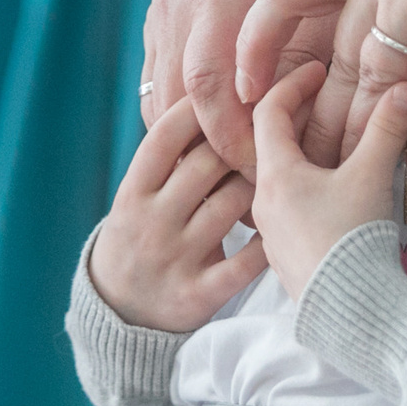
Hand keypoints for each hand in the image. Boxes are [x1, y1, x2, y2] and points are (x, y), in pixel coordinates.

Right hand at [89, 97, 265, 332]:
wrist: (118, 316)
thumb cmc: (138, 239)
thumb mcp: (138, 199)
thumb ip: (169, 162)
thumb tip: (213, 106)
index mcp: (133, 193)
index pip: (168, 136)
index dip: (203, 107)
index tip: (235, 90)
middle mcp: (151, 221)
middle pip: (209, 162)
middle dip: (247, 139)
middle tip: (278, 122)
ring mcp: (175, 258)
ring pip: (233, 204)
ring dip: (264, 182)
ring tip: (288, 166)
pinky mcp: (198, 294)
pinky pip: (246, 261)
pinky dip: (270, 239)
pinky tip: (287, 222)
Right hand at [143, 0, 360, 169]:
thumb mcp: (324, 1)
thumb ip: (305, 67)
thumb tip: (306, 146)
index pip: (211, 86)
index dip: (234, 140)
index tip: (266, 175)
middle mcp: (179, 0)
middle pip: (176, 101)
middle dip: (211, 154)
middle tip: (248, 192)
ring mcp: (161, 8)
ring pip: (159, 101)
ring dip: (193, 146)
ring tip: (234, 178)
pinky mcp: (156, 18)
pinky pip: (159, 87)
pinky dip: (184, 124)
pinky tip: (218, 146)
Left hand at [248, 62, 406, 297]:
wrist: (351, 311)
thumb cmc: (353, 236)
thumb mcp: (372, 175)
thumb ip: (386, 129)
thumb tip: (404, 89)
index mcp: (275, 175)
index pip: (268, 112)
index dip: (292, 84)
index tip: (317, 72)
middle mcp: (262, 201)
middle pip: (269, 145)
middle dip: (297, 118)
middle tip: (328, 101)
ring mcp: (270, 233)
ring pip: (277, 180)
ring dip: (301, 156)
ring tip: (336, 146)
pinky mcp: (284, 257)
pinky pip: (286, 209)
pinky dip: (304, 188)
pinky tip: (333, 193)